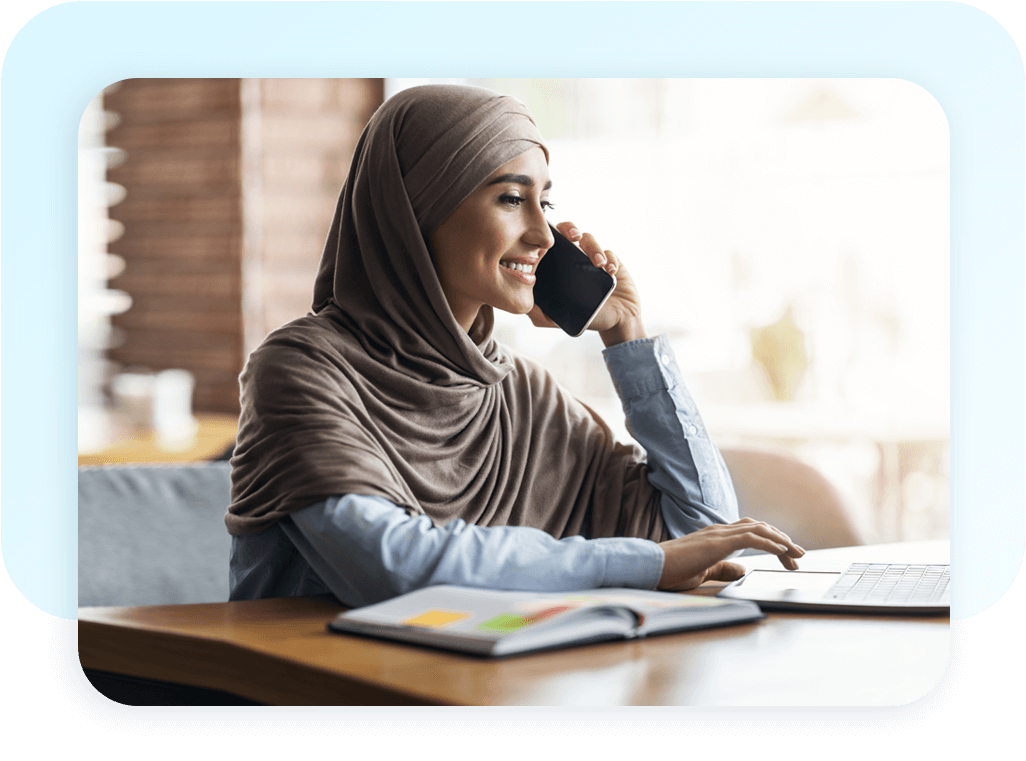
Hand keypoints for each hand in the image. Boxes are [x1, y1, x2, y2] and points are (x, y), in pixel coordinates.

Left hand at [527, 221, 647, 346]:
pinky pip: (610, 252)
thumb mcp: (558, 320)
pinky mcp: (612, 260)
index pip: (550, 244)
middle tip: (574, 237)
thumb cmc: (586, 317)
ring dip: (593, 247)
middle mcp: (574, 257)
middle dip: (570, 229)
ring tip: (598, 264)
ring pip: (589, 240)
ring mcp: (593, 257)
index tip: (548, 245)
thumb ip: (539, 315)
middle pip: (568, 231)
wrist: (616, 321)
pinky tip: (610, 271)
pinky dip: (610, 259)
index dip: (548, 238)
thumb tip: (522, 305)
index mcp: (559, 266)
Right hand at [656, 518, 804, 590]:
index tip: (786, 555)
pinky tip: (781, 552)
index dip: (771, 540)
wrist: (651, 566)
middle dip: (782, 540)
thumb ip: (723, 569)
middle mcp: (719, 531)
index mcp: (716, 536)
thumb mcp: (704, 572)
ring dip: (781, 541)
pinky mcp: (717, 543)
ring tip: (797, 553)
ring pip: (759, 529)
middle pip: (759, 527)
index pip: (750, 531)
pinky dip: (769, 543)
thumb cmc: (671, 570)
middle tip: (798, 556)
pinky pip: (751, 538)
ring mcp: (718, 534)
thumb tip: (743, 570)